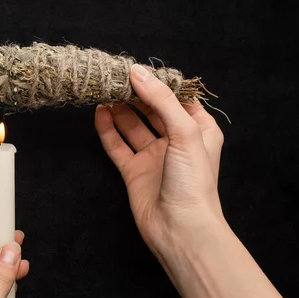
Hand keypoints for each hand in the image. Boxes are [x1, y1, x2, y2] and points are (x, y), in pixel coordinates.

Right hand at [95, 64, 226, 252]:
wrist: (180, 229)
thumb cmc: (193, 182)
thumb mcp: (185, 132)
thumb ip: (161, 100)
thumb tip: (137, 72)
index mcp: (199, 130)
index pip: (178, 98)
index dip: (160, 83)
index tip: (139, 68)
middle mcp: (176, 141)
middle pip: (152, 110)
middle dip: (135, 94)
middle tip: (115, 78)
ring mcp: (154, 157)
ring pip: (133, 126)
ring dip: (120, 110)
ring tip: (104, 92)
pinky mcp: (134, 171)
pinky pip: (118, 146)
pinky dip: (108, 130)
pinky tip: (99, 115)